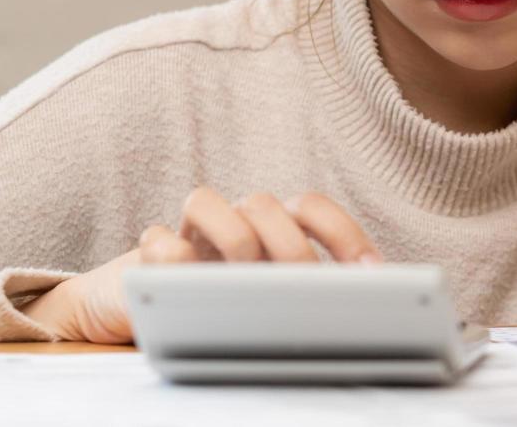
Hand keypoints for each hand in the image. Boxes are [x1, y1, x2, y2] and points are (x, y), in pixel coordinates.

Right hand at [20, 188, 381, 343]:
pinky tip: (186, 281)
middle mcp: (235, 221)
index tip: (371, 275)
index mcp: (273, 228)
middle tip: (305, 289)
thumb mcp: (275, 306)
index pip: (312, 208)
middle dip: (291, 247)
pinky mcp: (150, 252)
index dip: (343, 233)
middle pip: (266, 205)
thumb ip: (307, 299)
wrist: (145, 311)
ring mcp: (191, 233)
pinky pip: (158, 240)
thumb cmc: (226, 310)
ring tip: (241, 280)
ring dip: (232, 239)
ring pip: (205, 201)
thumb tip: (364, 314)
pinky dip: (174, 258)